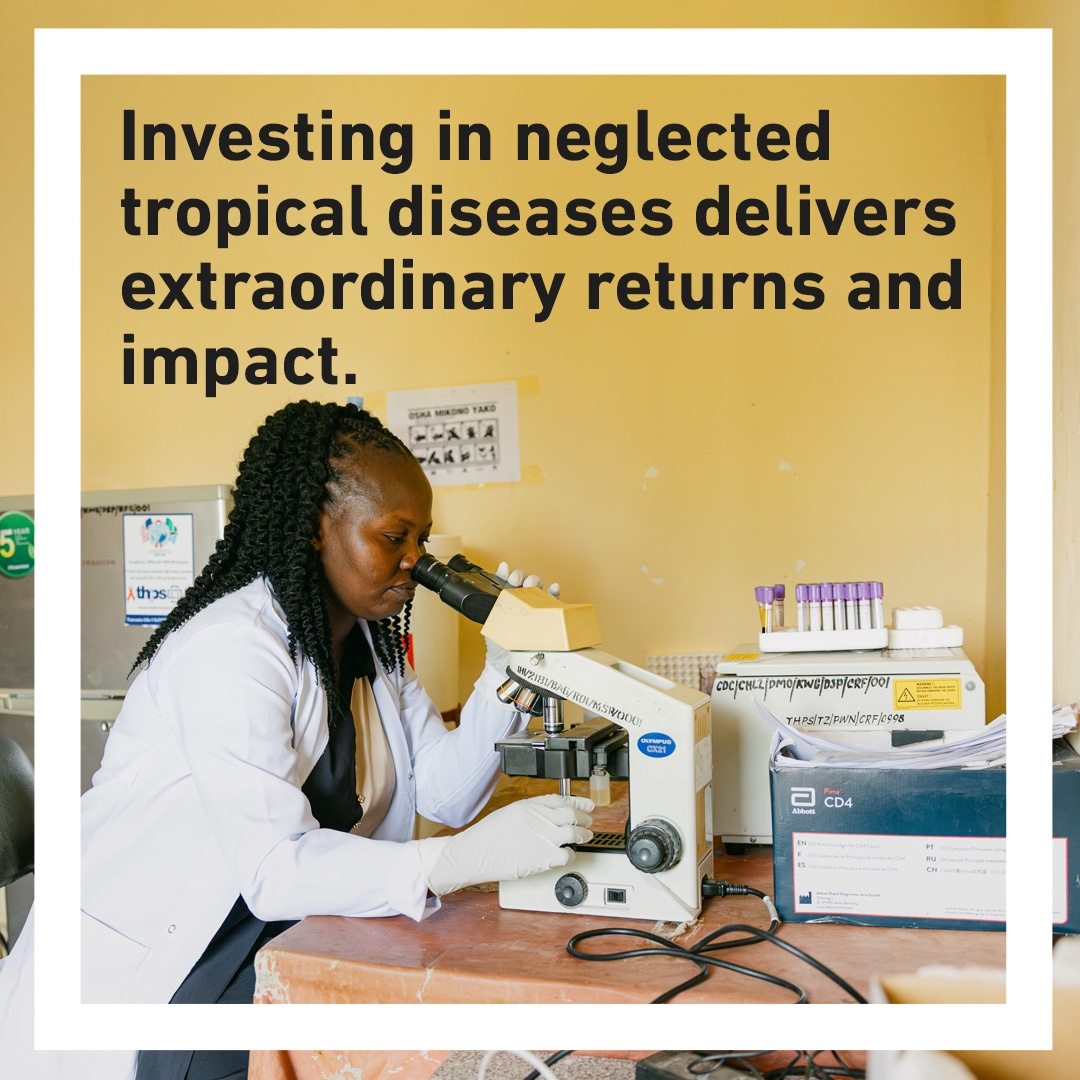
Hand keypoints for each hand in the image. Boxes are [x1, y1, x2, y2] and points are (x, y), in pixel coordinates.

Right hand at [417, 794, 593, 895]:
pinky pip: (567, 854)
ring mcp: (542, 837)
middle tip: (589, 820)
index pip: (560, 799)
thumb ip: (531, 813)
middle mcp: (538, 818)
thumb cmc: (487, 837)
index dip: (577, 801)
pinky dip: (571, 854)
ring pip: (574, 833)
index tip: (586, 804)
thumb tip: (550, 816)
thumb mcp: (509, 814)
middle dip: (584, 817)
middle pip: (571, 814)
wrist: (474, 854)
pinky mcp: (543, 858)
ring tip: (586, 836)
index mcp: (529, 805)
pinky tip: (568, 854)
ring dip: (583, 834)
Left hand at [480, 561, 560, 698]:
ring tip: (532, 585)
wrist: (507, 662)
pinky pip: (553, 601)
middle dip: (521, 576)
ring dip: (535, 581)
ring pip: (538, 586)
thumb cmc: (498, 643)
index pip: (506, 579)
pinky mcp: (547, 614)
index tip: (504, 570)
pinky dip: (554, 592)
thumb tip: (481, 599)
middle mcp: (520, 599)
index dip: (505, 572)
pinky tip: (554, 588)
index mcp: (505, 598)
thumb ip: (489, 610)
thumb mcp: (490, 624)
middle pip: (524, 580)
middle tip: (516, 582)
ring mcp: (534, 605)